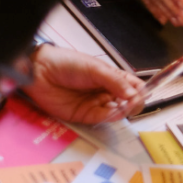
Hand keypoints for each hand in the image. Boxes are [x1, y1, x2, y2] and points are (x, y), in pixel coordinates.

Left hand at [22, 46, 143, 124]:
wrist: (40, 72)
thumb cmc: (68, 64)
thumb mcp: (96, 69)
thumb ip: (115, 82)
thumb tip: (133, 94)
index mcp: (113, 78)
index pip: (133, 86)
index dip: (140, 91)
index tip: (142, 94)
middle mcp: (107, 92)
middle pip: (128, 101)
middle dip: (134, 103)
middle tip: (133, 102)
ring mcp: (96, 104)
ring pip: (117, 111)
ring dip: (123, 111)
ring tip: (124, 107)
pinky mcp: (84, 115)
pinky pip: (102, 118)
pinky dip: (110, 117)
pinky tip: (114, 112)